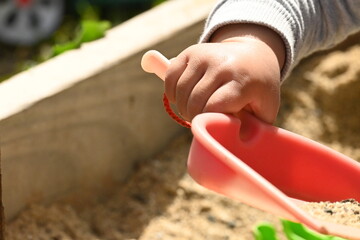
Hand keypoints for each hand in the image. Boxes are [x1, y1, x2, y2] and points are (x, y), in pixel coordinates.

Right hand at [165, 24, 283, 123]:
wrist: (254, 54)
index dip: (207, 121)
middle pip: (195, 100)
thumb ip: (254, 128)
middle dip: (193, 117)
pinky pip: (171, 76)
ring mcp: (205, 56)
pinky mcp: (191, 51)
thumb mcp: (266, 108)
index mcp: (242, 81)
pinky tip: (180, 98)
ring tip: (191, 111)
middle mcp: (223, 65)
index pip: (213, 107)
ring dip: (182, 106)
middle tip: (200, 121)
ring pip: (181, 90)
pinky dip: (171, 92)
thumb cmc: (258, 88)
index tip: (213, 125)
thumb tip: (235, 142)